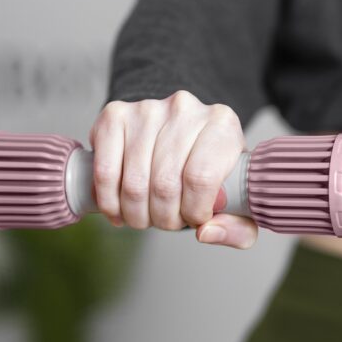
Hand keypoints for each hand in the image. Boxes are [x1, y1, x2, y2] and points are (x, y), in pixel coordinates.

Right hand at [89, 91, 257, 248]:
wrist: (182, 134)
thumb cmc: (212, 170)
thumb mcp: (237, 202)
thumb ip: (237, 228)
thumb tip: (205, 232)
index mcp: (222, 124)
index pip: (201, 179)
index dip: (194, 212)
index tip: (195, 220)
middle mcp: (185, 109)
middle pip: (164, 185)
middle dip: (165, 218)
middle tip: (169, 221)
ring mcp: (147, 110)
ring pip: (134, 184)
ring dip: (137, 215)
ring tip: (147, 216)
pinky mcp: (115, 115)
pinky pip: (105, 172)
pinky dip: (109, 202)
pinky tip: (119, 210)